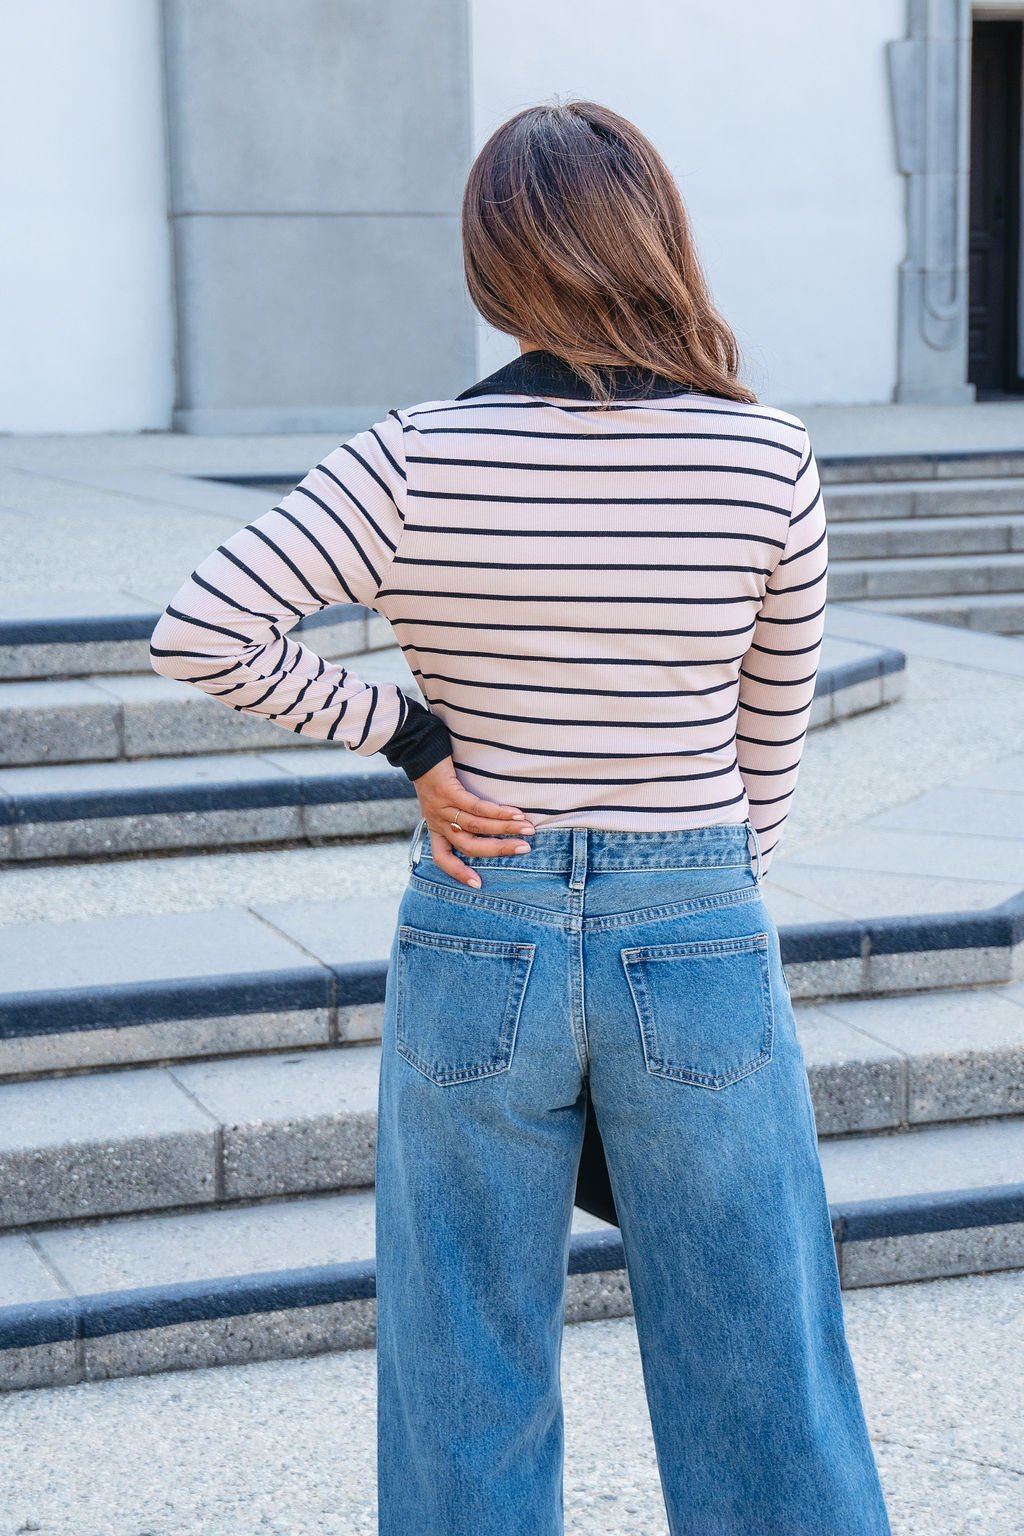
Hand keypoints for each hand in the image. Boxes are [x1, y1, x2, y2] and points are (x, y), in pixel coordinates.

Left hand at [411, 757, 534, 887]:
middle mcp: (438, 821)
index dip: (458, 873)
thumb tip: (488, 827)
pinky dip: (498, 812)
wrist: (418, 749)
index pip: (442, 858)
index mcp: (435, 828)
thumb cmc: (437, 774)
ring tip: (527, 829)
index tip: (478, 884)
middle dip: (498, 850)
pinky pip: (477, 807)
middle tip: (524, 849)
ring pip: (477, 827)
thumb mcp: (442, 802)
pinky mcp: (449, 792)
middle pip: (468, 846)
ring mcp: (442, 808)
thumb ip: (458, 816)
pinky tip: (515, 813)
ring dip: (505, 829)